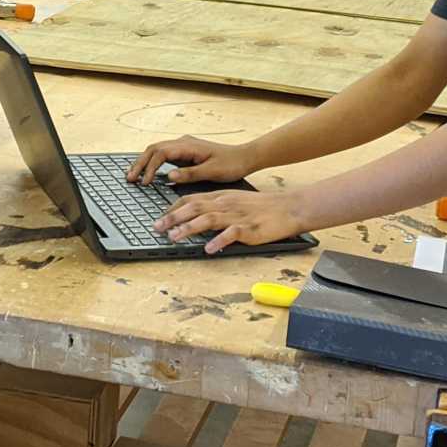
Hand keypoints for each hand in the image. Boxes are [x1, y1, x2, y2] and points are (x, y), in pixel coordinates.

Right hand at [125, 135, 255, 185]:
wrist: (244, 157)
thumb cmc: (231, 164)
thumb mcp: (211, 171)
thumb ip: (189, 174)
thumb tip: (168, 176)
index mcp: (188, 145)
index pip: (160, 153)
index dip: (149, 167)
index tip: (145, 182)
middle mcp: (183, 143)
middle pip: (153, 149)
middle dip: (140, 163)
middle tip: (129, 178)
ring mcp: (183, 146)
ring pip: (156, 151)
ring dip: (144, 162)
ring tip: (133, 176)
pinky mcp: (185, 152)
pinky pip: (163, 155)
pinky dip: (152, 163)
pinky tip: (147, 173)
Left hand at [154, 188, 307, 255]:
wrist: (289, 207)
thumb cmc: (261, 207)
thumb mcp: (234, 200)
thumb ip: (215, 206)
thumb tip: (194, 215)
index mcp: (221, 197)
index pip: (191, 199)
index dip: (173, 208)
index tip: (159, 218)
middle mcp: (225, 204)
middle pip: (195, 208)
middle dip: (173, 218)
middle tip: (157, 228)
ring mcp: (237, 216)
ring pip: (208, 219)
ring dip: (189, 228)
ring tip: (174, 237)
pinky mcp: (249, 228)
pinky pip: (231, 234)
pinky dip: (218, 241)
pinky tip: (208, 249)